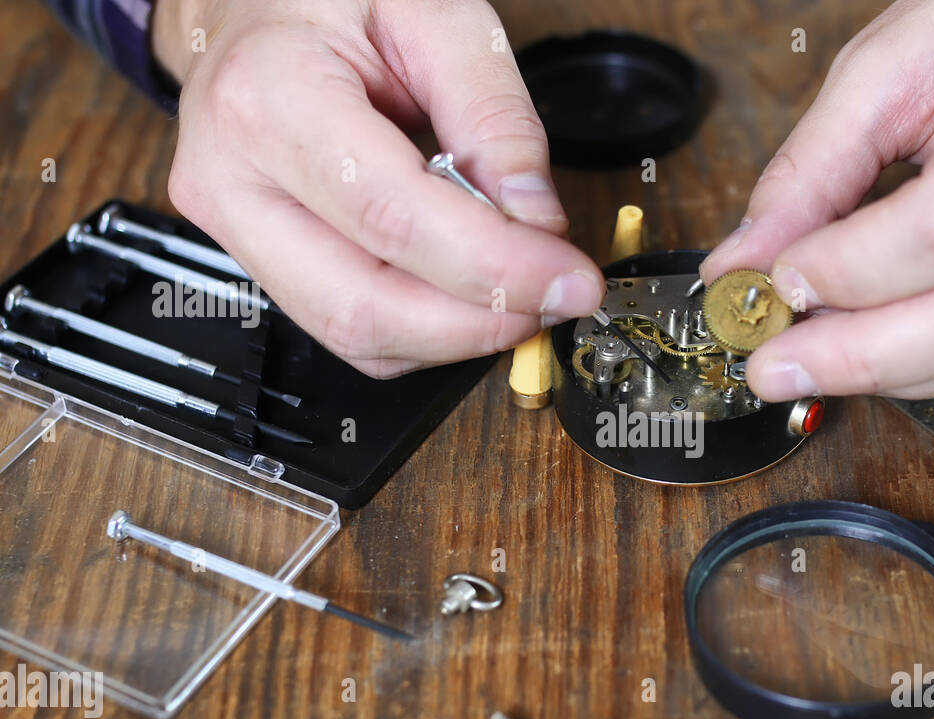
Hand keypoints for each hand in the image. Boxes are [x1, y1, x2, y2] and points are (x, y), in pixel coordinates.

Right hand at [152, 0, 602, 376]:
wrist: (248, 6)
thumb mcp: (434, 13)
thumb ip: (495, 115)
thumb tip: (537, 223)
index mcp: (269, 99)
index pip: (392, 219)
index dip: (493, 268)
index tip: (566, 278)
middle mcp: (233, 182)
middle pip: (361, 308)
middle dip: (475, 324)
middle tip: (552, 298)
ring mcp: (236, 232)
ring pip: (354, 336)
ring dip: (455, 335)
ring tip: (518, 292)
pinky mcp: (259, 263)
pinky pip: (349, 329)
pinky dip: (424, 330)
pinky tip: (467, 293)